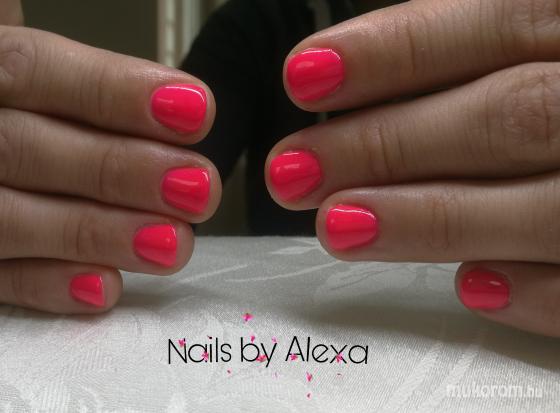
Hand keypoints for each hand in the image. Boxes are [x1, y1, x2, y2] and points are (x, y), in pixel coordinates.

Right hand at [0, 2, 220, 312]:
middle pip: (25, 149)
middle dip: (121, 170)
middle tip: (198, 188)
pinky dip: (50, 286)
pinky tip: (108, 286)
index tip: (196, 110)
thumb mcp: (44, 83)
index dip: (116, 92)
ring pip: (10, 220)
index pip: (34, 70)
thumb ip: (91, 90)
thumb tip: (182, 105)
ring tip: (173, 243)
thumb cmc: (30, 120)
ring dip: (98, 234)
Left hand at [266, 0, 559, 336]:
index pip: (490, 22)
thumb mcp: (550, 38)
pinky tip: (468, 288)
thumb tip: (368, 78)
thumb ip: (480, 47)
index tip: (306, 75)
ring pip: (543, 204)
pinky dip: (538, 291)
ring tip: (338, 225)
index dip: (391, 50)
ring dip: (429, 217)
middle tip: (294, 169)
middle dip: (385, 142)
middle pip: (504, 115)